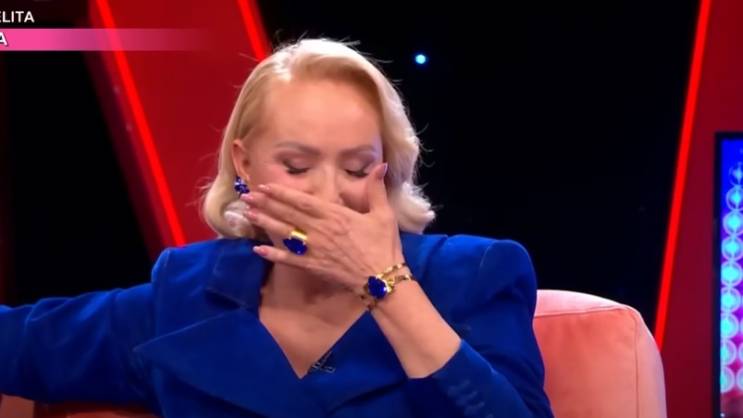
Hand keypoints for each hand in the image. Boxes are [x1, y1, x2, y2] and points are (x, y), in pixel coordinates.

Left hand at [240, 163, 404, 293]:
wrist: (383, 278)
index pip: (302, 201)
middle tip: (246, 196)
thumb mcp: (383, 214)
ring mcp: (315, 249)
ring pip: (285, 233)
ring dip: (266, 223)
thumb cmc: (383, 245)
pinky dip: (273, 255)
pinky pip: (290, 259)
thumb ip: (376, 189)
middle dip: (266, 204)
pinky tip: (258, 249)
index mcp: (335, 215)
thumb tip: (381, 165)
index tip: (265, 186)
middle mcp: (320, 230)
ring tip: (248, 214)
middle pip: (288, 214)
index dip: (282, 193)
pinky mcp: (314, 266)